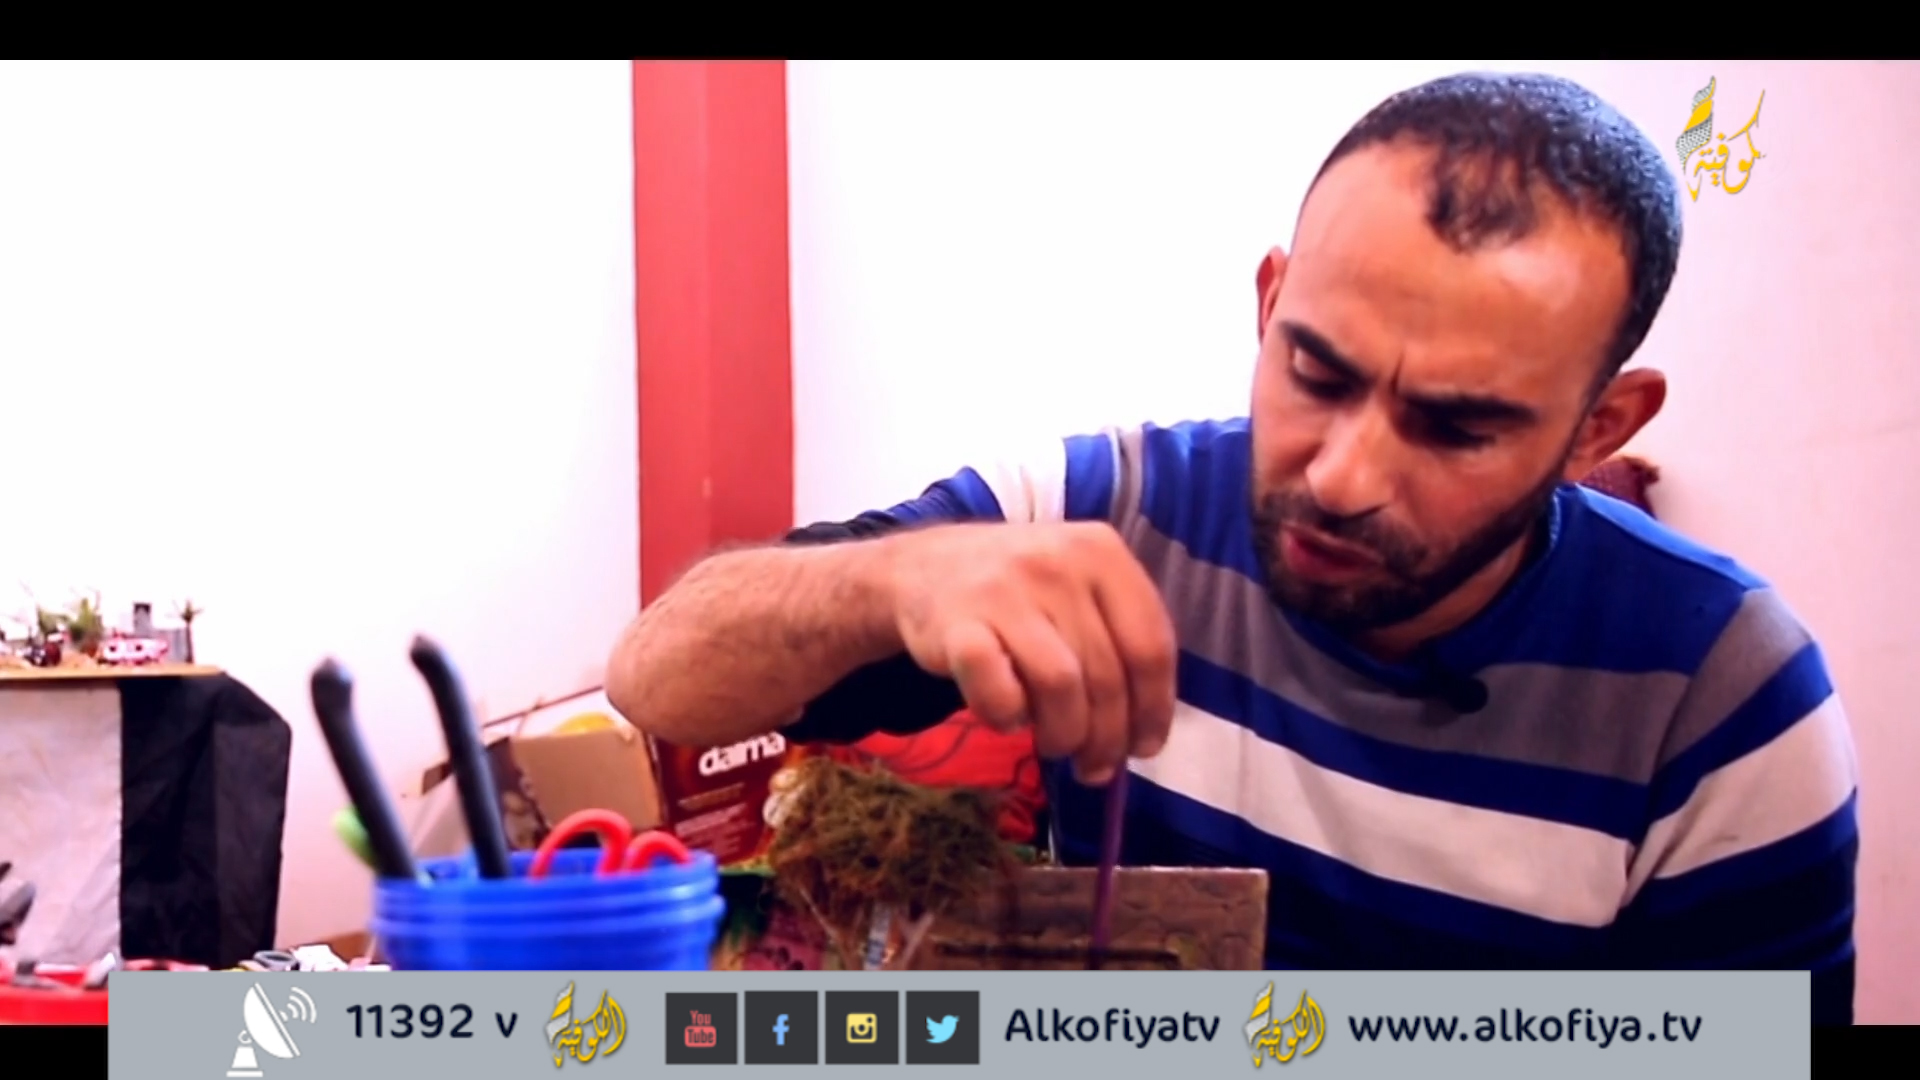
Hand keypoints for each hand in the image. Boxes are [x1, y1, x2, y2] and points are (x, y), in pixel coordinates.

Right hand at [885, 522, 1176, 783]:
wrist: (923, 569)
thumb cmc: (1019, 591)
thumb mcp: (1079, 589)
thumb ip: (1117, 641)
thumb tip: (1145, 733)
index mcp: (1102, 550)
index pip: (1151, 645)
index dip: (1154, 709)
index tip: (1144, 747)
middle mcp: (1058, 562)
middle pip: (1107, 676)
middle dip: (1107, 738)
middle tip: (1094, 765)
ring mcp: (1005, 590)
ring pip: (1062, 687)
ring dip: (1063, 734)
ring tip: (1054, 744)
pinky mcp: (958, 623)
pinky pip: (1000, 692)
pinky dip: (1008, 718)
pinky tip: (1008, 720)